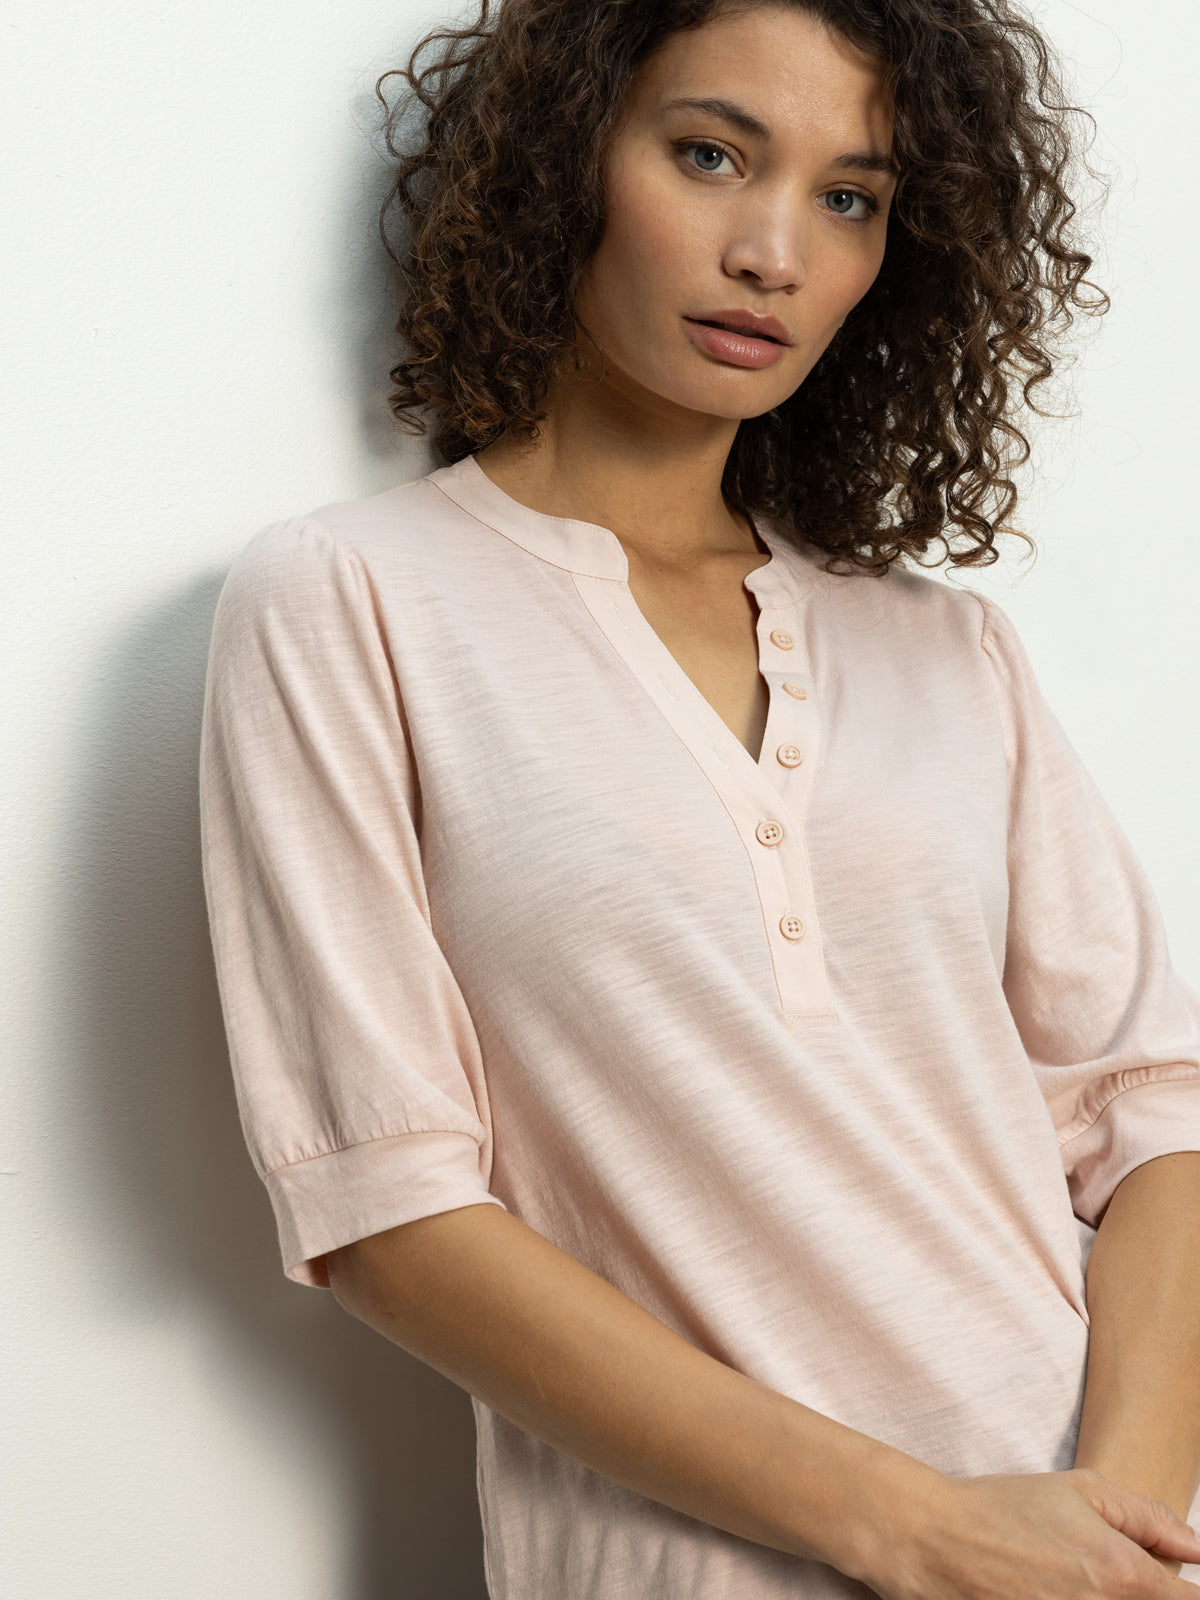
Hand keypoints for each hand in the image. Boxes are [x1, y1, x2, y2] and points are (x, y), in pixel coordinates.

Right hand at [860, 1466, 1199, 1599]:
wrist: (933, 1540)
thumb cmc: (1004, 1508)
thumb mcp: (1080, 1490)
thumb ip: (1149, 1518)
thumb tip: (1198, 1549)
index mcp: (1124, 1575)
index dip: (1185, 1592)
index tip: (1165, 1582)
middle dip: (1140, 1594)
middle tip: (1100, 1573)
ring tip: (1071, 1580)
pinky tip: (1048, 1590)